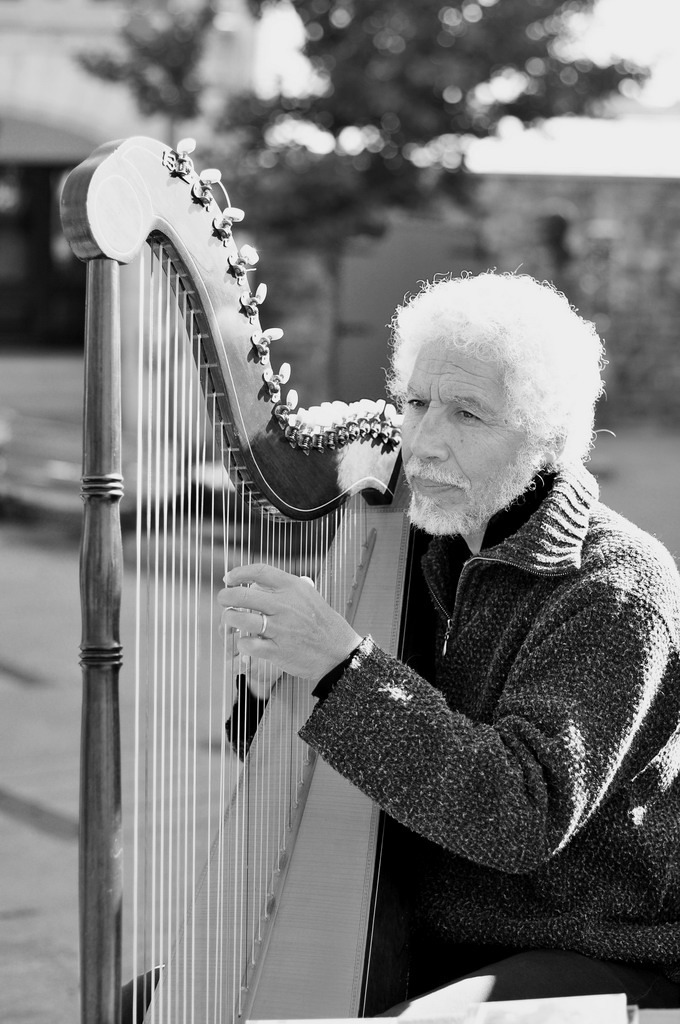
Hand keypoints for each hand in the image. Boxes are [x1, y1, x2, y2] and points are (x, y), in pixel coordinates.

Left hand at [218, 563, 362, 681]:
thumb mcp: (308, 595)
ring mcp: (280, 628)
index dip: (239, 572)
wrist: (338, 652)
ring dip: (229, 618)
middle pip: (243, 594)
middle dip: (226, 596)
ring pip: (240, 618)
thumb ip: (284, 587)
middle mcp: (285, 605)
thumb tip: (256, 581)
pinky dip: (241, 642)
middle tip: (223, 600)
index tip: (229, 578)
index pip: (259, 571)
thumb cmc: (321, 623)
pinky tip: (245, 642)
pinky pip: (247, 643)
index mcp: (293, 587)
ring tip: (230, 620)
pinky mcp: (277, 650)